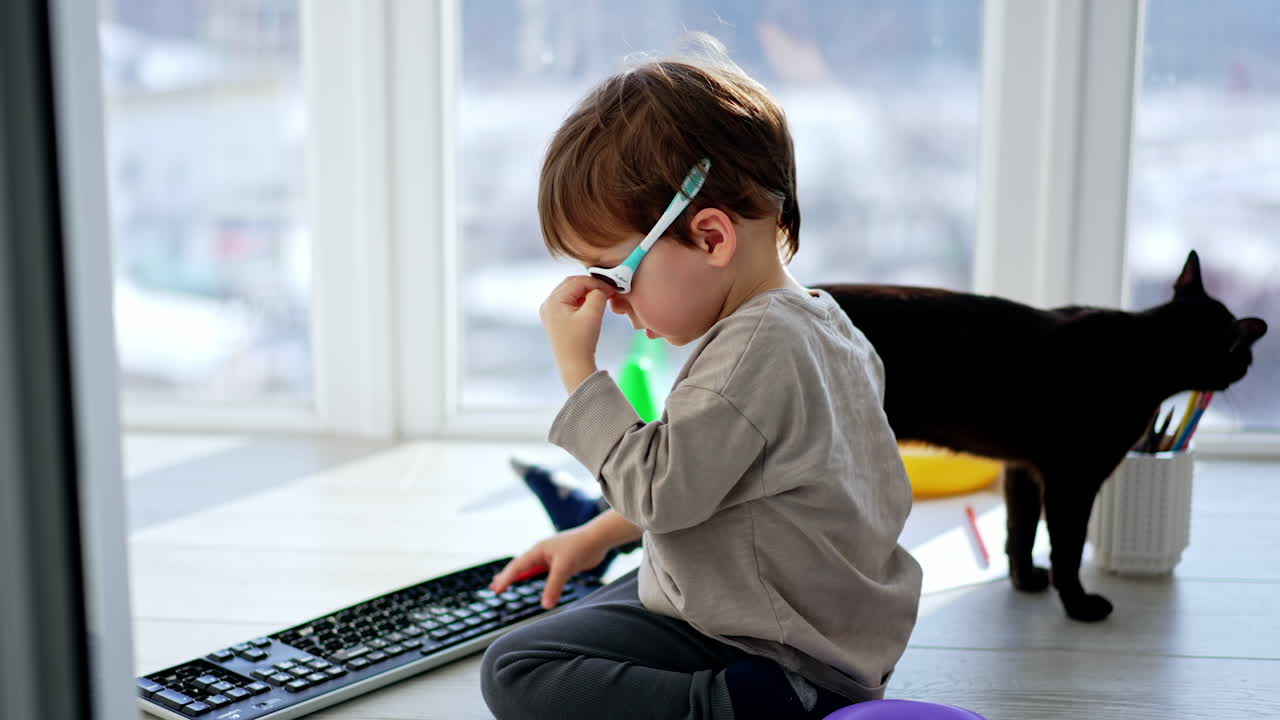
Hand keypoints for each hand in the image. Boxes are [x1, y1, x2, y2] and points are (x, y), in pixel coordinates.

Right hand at [489, 526, 609, 609]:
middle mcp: (541, 553)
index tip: (495, 589)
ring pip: (530, 568)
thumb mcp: (565, 568)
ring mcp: (550, 557)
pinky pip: (541, 571)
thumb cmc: (581, 547)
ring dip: (518, 576)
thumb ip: (554, 586)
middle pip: (519, 566)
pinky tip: (530, 579)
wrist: (598, 538)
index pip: (517, 567)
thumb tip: (545, 606)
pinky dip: (532, 576)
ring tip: (506, 582)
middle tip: (494, 587)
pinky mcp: (560, 562)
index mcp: (538, 550)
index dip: (506, 579)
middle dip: (506, 576)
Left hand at [540, 276, 615, 391]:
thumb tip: (601, 289)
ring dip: (587, 294)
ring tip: (602, 300)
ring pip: (571, 293)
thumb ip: (598, 295)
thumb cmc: (581, 342)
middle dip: (591, 286)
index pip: (577, 281)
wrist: (574, 365)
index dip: (596, 282)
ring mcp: (550, 312)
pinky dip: (582, 302)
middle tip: (608, 292)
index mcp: (553, 301)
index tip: (611, 289)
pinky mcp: (555, 320)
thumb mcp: (593, 314)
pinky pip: (569, 303)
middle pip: (572, 285)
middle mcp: (548, 304)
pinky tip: (592, 308)